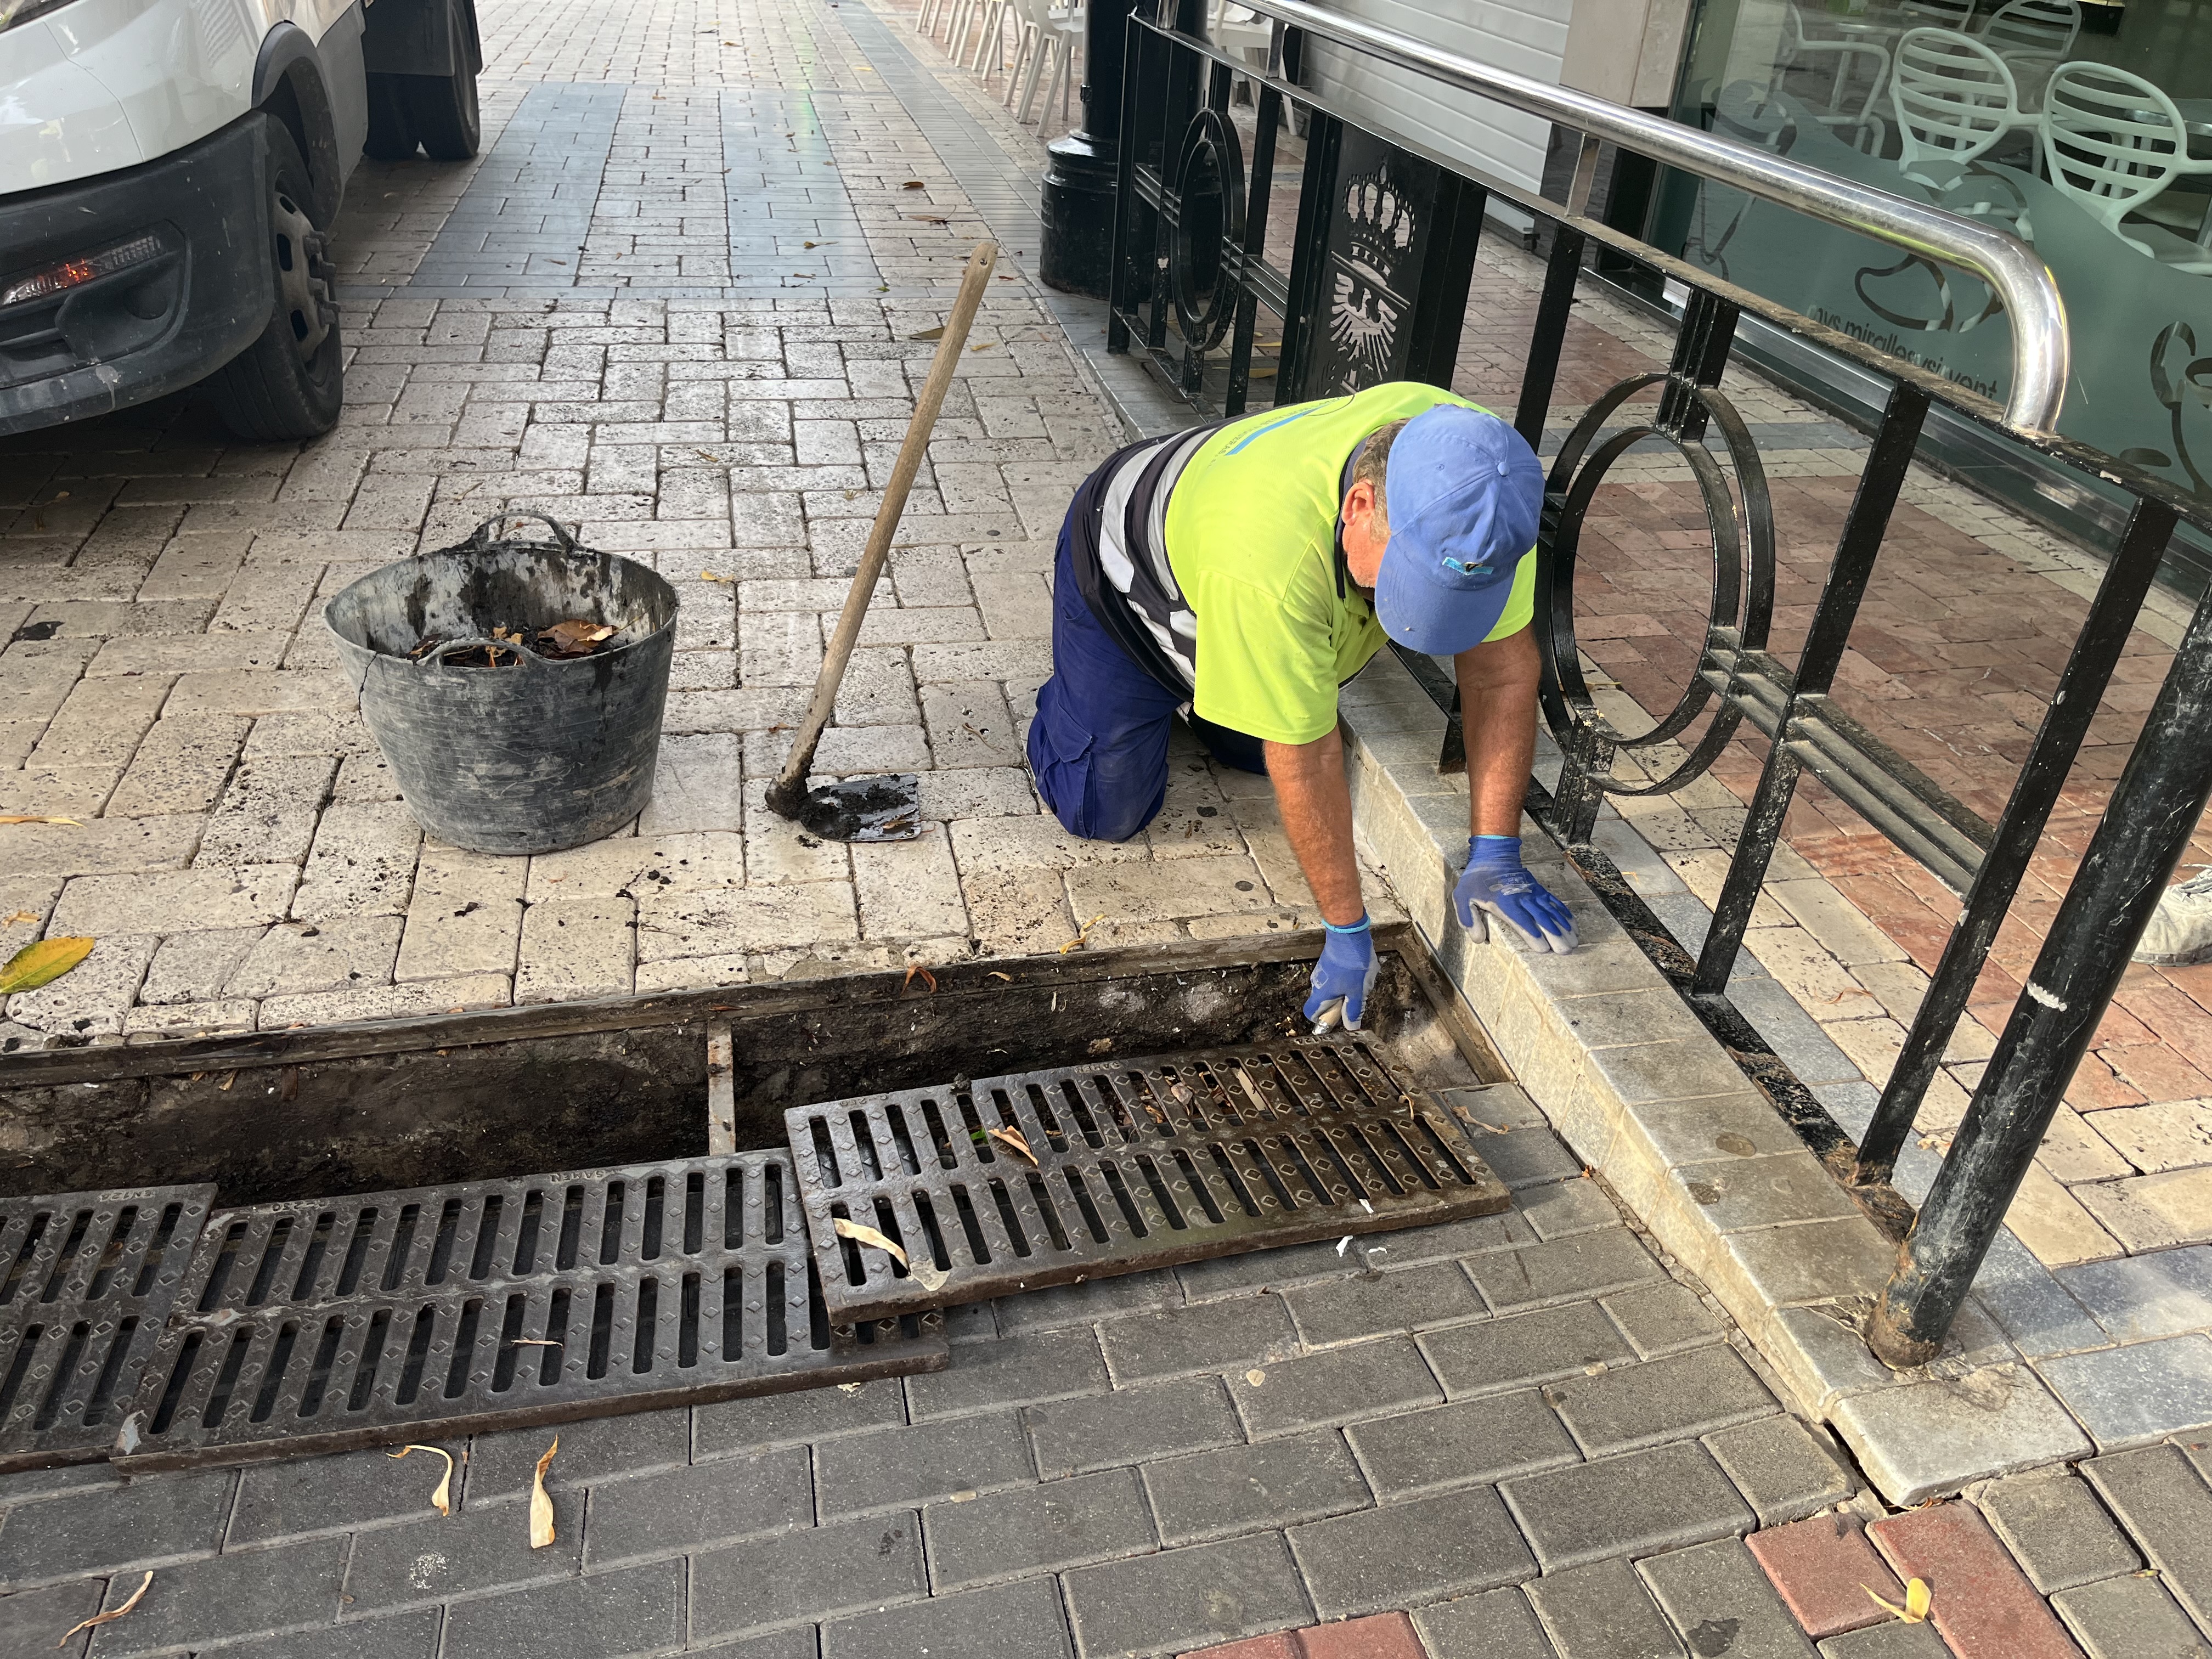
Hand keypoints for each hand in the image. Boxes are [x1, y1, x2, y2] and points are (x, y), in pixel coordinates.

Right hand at [1302, 915, 1378, 1031]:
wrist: (1349, 933)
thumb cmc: (1352, 964)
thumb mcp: (1358, 992)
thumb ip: (1353, 1010)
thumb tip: (1351, 1027)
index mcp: (1321, 994)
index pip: (1311, 1013)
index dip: (1322, 1020)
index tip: (1337, 1020)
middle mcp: (1318, 983)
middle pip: (1324, 1001)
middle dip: (1340, 1004)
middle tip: (1356, 999)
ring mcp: (1323, 970)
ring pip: (1332, 988)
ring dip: (1345, 990)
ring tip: (1361, 982)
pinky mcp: (1329, 961)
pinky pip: (1336, 976)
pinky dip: (1347, 978)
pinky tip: (1359, 970)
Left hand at [1454, 835, 1577, 953]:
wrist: (1493, 855)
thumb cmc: (1476, 880)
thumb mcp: (1462, 897)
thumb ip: (1468, 919)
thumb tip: (1479, 939)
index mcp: (1504, 903)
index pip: (1522, 921)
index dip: (1533, 935)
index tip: (1543, 949)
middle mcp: (1522, 899)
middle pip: (1542, 919)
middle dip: (1555, 936)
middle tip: (1566, 951)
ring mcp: (1533, 894)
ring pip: (1552, 912)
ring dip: (1563, 927)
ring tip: (1574, 942)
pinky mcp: (1539, 890)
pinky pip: (1554, 903)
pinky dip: (1564, 914)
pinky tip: (1573, 926)